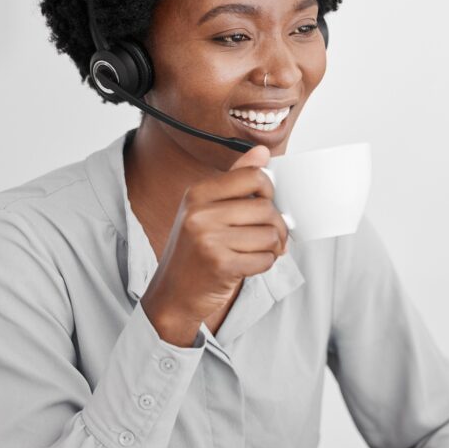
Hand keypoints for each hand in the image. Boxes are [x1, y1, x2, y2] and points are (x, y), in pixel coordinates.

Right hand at [139, 145, 288, 346]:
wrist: (171, 295)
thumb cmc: (194, 250)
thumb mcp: (205, 209)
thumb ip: (236, 180)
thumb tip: (263, 152)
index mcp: (198, 193)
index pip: (253, 176)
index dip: (270, 190)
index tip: (267, 202)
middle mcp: (200, 213)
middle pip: (266, 207)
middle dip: (277, 225)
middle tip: (270, 237)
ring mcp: (209, 240)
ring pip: (270, 234)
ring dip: (272, 247)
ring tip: (257, 251)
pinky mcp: (220, 266)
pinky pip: (265, 259)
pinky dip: (264, 264)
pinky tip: (249, 265)